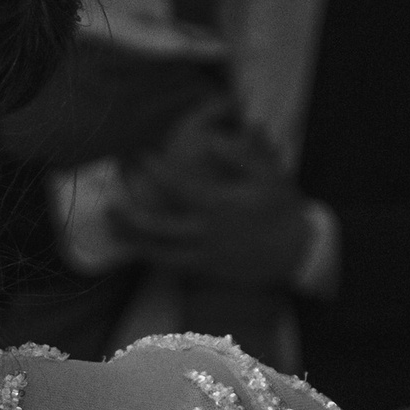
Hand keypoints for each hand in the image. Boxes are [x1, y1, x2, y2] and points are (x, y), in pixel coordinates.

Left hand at [114, 106, 309, 287]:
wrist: (298, 253)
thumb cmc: (282, 209)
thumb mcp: (269, 175)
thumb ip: (240, 154)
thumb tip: (212, 139)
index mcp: (219, 205)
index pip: (178, 186)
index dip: (156, 170)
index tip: (143, 156)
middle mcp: (206, 232)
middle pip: (156, 225)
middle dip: (130, 212)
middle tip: (111, 197)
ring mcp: (204, 254)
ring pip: (158, 251)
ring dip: (131, 238)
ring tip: (111, 225)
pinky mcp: (205, 270)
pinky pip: (169, 265)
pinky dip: (149, 256)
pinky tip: (134, 246)